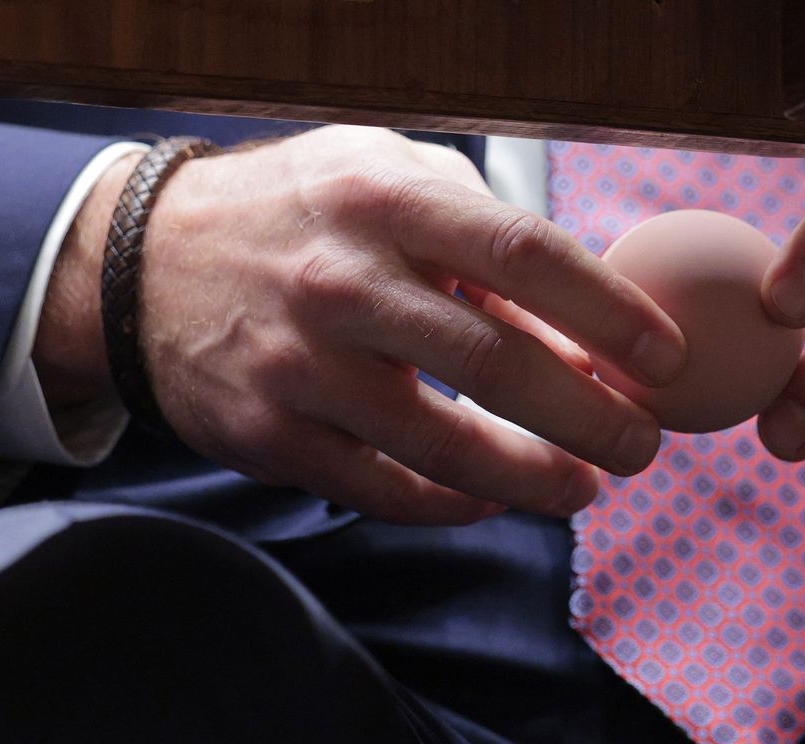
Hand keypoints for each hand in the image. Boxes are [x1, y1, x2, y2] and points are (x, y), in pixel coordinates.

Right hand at [115, 126, 684, 524]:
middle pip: (496, 363)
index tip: (666, 359)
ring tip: (582, 489)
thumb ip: (477, 238)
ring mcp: (300, 366)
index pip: (522, 252)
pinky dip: (451, 504)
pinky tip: (490, 501)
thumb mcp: (381, 178)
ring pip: (443, 447)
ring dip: (532, 479)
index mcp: (382, 197)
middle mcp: (340, 281)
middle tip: (642, 447)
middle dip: (589, 417)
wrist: (138, 267)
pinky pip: (384, 489)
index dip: (608, 311)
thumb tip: (580, 332)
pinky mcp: (270, 436)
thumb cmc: (294, 216)